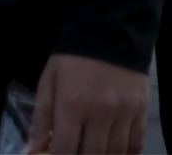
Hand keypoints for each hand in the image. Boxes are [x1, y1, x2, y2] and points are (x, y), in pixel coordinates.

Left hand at [26, 54, 147, 154]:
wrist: (112, 30)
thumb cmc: (74, 58)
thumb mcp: (49, 82)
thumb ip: (40, 119)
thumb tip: (31, 151)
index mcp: (73, 106)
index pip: (64, 150)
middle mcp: (100, 112)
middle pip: (91, 154)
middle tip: (75, 151)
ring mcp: (124, 111)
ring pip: (114, 152)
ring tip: (94, 152)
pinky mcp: (140, 107)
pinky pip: (136, 141)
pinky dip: (127, 153)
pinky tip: (117, 154)